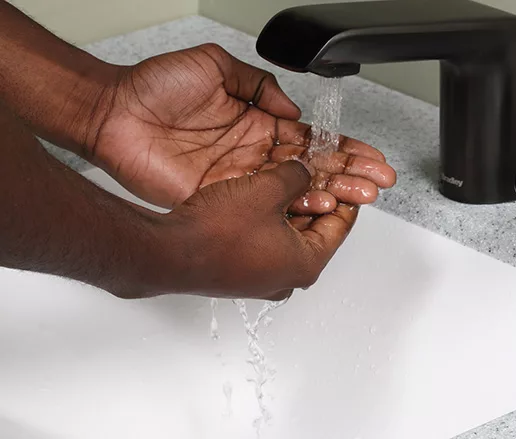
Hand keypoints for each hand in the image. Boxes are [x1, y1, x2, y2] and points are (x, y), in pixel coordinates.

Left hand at [90, 43, 394, 211]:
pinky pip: (266, 204)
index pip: (311, 138)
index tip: (369, 156)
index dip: (342, 147)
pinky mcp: (222, 196)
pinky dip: (296, 207)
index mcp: (258, 122)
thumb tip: (292, 108)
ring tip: (361, 197)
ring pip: (296, 188)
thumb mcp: (215, 65)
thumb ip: (259, 85)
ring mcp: (240, 176)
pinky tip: (322, 207)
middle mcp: (254, 152)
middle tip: (377, 182)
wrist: (114, 114)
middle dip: (349, 174)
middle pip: (313, 167)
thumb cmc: (155, 87)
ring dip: (332, 193)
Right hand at [148, 161, 356, 300]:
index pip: (341, 224)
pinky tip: (258, 197)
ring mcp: (262, 279)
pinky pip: (264, 242)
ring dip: (289, 208)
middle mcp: (288, 278)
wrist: (166, 253)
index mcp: (307, 264)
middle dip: (317, 198)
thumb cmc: (217, 231)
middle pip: (315, 231)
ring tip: (286, 179)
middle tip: (318, 173)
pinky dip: (267, 220)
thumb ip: (296, 175)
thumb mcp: (267, 189)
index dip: (345, 194)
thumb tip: (304, 169)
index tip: (349, 178)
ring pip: (288, 235)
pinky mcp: (240, 274)